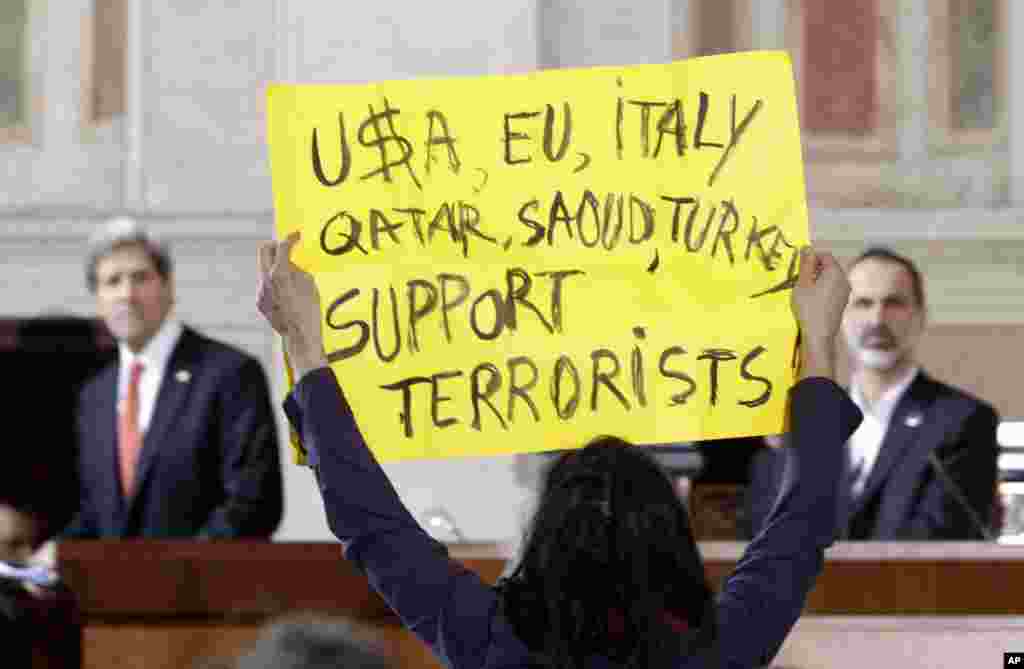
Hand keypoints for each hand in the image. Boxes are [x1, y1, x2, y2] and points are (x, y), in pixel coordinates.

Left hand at [257, 232, 326, 376]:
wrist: (300, 336)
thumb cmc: (310, 310)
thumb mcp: (309, 283)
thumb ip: (296, 268)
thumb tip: (288, 261)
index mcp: (279, 272)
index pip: (282, 246)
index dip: (291, 237)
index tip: (297, 235)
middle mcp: (265, 279)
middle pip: (264, 250)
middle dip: (276, 245)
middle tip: (288, 247)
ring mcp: (260, 291)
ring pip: (264, 268)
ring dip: (276, 266)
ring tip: (293, 277)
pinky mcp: (259, 302)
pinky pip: (265, 284)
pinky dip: (275, 282)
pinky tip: (288, 294)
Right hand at [790, 246, 848, 378]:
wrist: (819, 334)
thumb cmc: (809, 307)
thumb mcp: (802, 283)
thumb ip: (806, 264)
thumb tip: (807, 247)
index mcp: (836, 272)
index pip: (824, 255)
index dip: (811, 258)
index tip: (799, 269)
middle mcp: (845, 280)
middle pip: (829, 266)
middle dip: (814, 269)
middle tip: (800, 280)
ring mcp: (846, 292)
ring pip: (830, 278)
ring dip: (817, 280)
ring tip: (805, 291)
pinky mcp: (843, 302)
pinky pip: (832, 288)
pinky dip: (822, 289)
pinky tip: (813, 300)